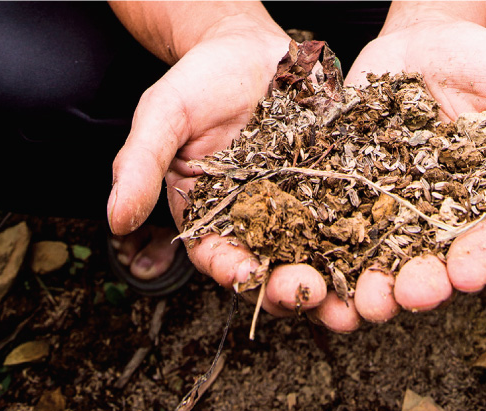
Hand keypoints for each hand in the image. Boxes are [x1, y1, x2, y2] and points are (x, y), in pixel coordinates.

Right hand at [107, 7, 332, 316]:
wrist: (252, 46)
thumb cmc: (200, 78)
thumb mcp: (163, 115)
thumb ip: (138, 164)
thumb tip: (113, 219)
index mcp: (205, 211)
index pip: (213, 255)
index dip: (227, 270)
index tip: (244, 273)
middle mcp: (250, 217)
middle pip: (267, 265)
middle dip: (284, 285)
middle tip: (305, 289)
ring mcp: (293, 204)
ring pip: (309, 251)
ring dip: (326, 272)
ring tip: (342, 284)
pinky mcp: (328, 187)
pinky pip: (344, 217)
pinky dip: (356, 236)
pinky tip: (372, 242)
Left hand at [307, 6, 485, 327]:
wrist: (420, 36)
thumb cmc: (478, 59)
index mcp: (483, 197)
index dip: (478, 263)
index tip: (467, 277)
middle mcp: (435, 211)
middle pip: (428, 261)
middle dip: (418, 286)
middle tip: (405, 297)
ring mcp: (389, 201)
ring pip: (378, 254)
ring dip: (368, 283)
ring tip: (357, 302)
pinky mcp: (349, 185)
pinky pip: (335, 220)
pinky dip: (324, 248)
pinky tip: (313, 266)